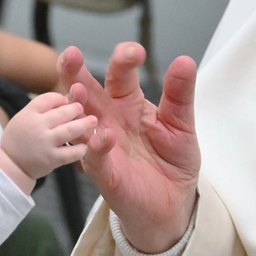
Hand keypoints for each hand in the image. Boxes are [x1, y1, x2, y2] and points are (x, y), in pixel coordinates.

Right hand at [0, 89, 96, 183]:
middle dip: (76, 108)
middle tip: (82, 109)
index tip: (65, 101)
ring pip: (70, 130)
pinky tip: (85, 146)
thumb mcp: (23, 118)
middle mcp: (37, 126)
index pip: (48, 98)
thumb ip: (41, 109)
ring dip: (84, 124)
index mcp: (28, 114)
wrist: (11, 165)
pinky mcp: (52, 159)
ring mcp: (45, 143)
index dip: (60, 98)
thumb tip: (66, 99)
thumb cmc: (19, 139)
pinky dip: (80, 149)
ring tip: (93, 121)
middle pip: (62, 112)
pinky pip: (71, 152)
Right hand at [60, 43, 199, 253]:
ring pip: (81, 123)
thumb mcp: (181, 123)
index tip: (134, 50)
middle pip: (88, 92)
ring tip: (78, 91)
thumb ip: (179, 95)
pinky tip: (101, 137)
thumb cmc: (172, 161)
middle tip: (70, 54)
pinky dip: (96, 148)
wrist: (173, 205)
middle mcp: (109, 121)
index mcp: (128, 104)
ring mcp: (104, 147)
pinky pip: (95, 160)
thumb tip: (184, 60)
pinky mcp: (106, 175)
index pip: (120, 76)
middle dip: (76, 73)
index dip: (123, 60)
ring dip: (77, 107)